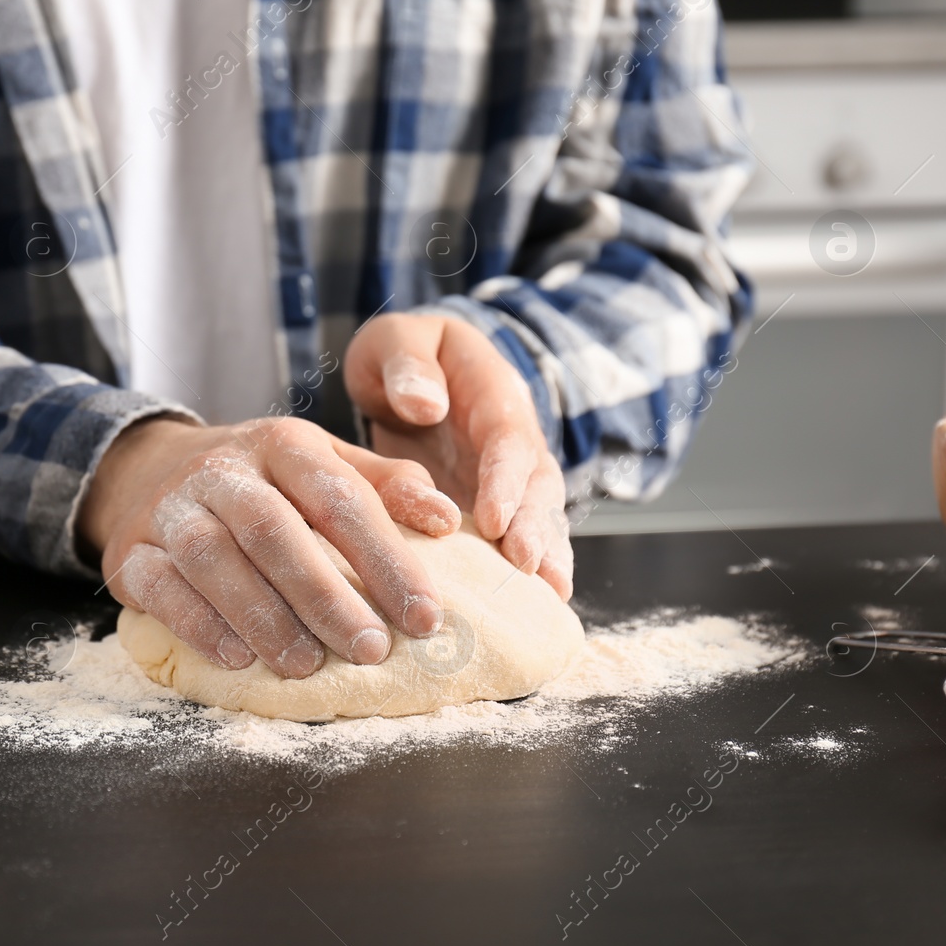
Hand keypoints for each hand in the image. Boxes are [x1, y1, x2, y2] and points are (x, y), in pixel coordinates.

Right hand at [79, 416, 461, 676]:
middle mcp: (223, 469)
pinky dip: (198, 623)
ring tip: (307, 664)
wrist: (149, 466)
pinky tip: (236, 657)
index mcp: (283, 443)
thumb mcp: (324, 463)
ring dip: (262, 615)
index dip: (386, 557)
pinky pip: (159, 586)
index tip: (426, 616)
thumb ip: (386, 487)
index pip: (340, 496)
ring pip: (212, 558)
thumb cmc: (264, 480)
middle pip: (273, 528)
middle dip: (325, 594)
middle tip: (371, 649)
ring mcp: (171, 508)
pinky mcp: (130, 550)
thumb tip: (448, 520)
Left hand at [345, 313, 573, 599]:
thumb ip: (408, 362)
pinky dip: (528, 569)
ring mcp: (510, 475)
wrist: (415, 370)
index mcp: (494, 393)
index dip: (505, 480)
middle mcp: (514, 439)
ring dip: (545, 554)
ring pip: (539, 516)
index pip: (508, 439)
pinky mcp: (497, 503)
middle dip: (536, 527)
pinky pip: (516, 537)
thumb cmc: (404, 354)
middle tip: (528, 569)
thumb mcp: (398, 338)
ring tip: (548, 596)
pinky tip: (532, 607)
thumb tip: (425, 404)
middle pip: (537, 485)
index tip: (494, 520)